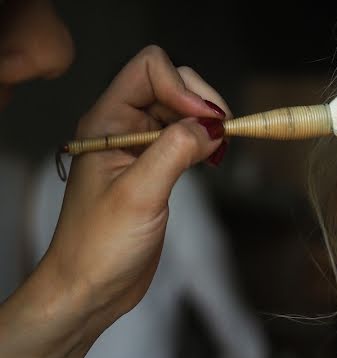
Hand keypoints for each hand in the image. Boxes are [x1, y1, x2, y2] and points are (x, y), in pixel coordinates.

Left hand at [40, 45, 230, 331]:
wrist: (91, 288)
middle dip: (202, 102)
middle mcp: (122, 128)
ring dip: (207, 123)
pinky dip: (205, 142)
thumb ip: (174, 151)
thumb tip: (210, 126)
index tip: (206, 121)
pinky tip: (212, 160)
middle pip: (171, 84)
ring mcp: (139, 148)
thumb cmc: (99, 246)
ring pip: (182, 111)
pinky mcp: (156, 169)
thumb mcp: (139, 194)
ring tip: (220, 149)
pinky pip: (185, 138)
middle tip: (222, 134)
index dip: (183, 87)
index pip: (149, 70)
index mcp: (106, 122)